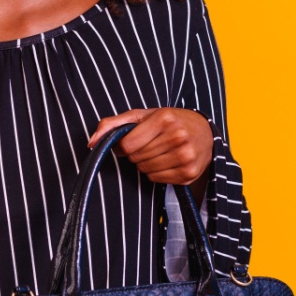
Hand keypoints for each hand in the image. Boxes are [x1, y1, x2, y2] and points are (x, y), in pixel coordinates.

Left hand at [88, 107, 212, 184]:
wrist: (204, 131)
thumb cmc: (169, 121)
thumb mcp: (142, 115)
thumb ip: (112, 124)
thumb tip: (90, 142)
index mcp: (165, 118)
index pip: (128, 145)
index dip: (124, 145)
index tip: (132, 140)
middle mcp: (178, 137)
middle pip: (136, 158)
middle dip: (136, 153)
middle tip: (148, 144)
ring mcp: (186, 157)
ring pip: (145, 170)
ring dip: (145, 163)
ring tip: (158, 151)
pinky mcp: (189, 173)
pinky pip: (157, 180)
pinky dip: (156, 173)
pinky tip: (166, 161)